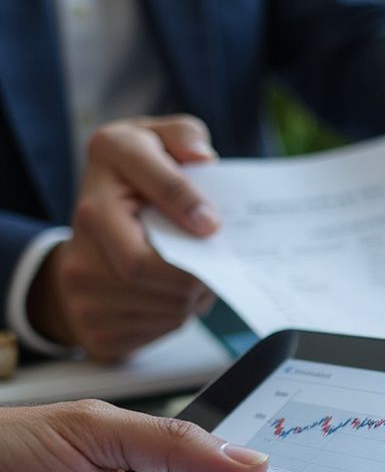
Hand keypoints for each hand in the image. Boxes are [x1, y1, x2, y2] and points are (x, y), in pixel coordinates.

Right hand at [28, 115, 220, 361]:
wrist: (89, 233)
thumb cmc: (138, 182)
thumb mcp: (159, 141)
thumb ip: (184, 136)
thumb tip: (202, 159)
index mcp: (106, 165)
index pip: (152, 192)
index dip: (188, 209)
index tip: (212, 226)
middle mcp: (82, 222)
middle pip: (150, 269)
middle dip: (195, 276)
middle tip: (216, 268)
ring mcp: (80, 281)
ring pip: (163, 308)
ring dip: (193, 300)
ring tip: (197, 281)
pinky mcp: (93, 326)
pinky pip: (154, 335)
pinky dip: (176, 320)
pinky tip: (174, 299)